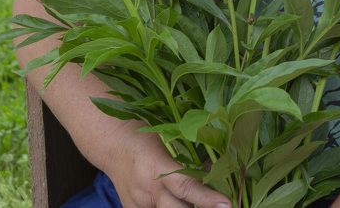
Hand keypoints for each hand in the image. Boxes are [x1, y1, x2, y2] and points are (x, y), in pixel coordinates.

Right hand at [106, 135, 229, 207]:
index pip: (186, 187)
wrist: (113, 145)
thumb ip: (191, 159)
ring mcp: (138, 204)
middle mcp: (147, 191)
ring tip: (200, 202)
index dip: (207, 199)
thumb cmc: (147, 138)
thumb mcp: (171, 141)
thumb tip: (216, 172)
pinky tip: (177, 201)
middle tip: (221, 206)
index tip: (226, 205)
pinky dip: (170, 207)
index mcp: (157, 167)